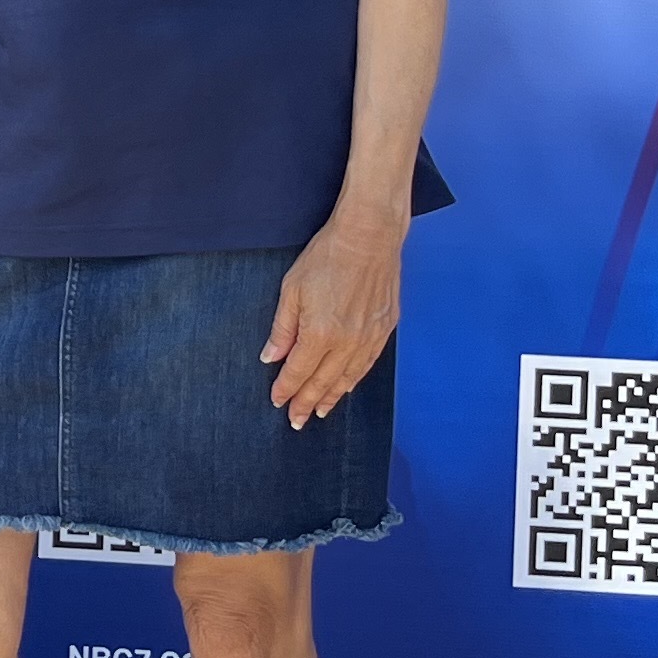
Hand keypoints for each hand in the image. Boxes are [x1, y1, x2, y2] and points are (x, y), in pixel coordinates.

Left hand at [263, 210, 403, 423]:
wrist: (369, 237)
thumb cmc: (327, 257)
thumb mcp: (292, 289)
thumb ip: (283, 328)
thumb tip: (271, 357)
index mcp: (321, 333)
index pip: (299, 371)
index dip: (287, 389)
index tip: (278, 402)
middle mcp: (348, 342)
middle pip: (323, 382)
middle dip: (307, 403)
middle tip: (297, 420)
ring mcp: (370, 337)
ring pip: (348, 378)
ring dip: (333, 397)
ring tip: (321, 411)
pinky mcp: (386, 328)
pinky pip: (368, 363)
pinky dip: (355, 379)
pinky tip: (347, 386)